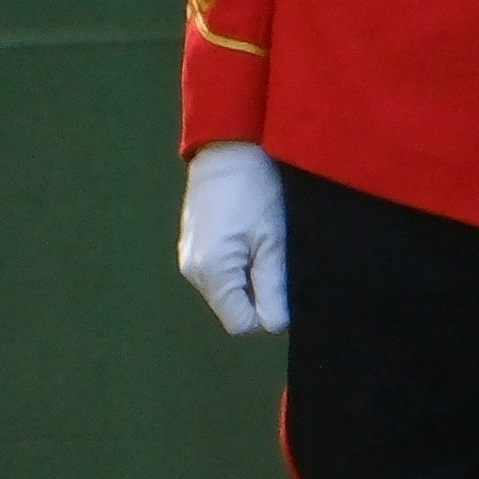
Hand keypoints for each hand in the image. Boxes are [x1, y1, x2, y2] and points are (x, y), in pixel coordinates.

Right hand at [178, 142, 288, 334]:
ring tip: (267, 246)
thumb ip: (273, 286)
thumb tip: (276, 325)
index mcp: (212, 274)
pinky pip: (222, 272)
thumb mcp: (274, 241)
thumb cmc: (255, 192)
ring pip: (230, 291)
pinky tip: (253, 240)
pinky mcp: (196, 247)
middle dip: (261, 296)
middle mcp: (195, 273)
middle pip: (234, 308)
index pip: (241, 323)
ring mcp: (191, 259)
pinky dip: (241, 266)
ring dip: (252, 279)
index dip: (269, 314)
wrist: (227, 152)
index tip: (287, 288)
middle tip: (280, 261)